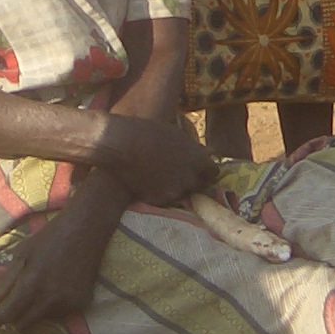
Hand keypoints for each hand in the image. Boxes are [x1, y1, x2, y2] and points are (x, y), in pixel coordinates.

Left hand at [0, 188, 120, 330]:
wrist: (85, 230)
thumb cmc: (49, 238)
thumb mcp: (21, 254)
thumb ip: (6, 281)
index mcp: (31, 284)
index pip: (8, 313)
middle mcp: (49, 299)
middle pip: (24, 324)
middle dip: (13, 319)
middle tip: (10, 309)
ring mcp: (67, 303)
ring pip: (41, 320)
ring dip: (33, 312)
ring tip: (38, 291)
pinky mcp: (81, 303)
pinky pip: (59, 314)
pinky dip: (52, 307)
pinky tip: (55, 289)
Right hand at [94, 114, 217, 208]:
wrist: (121, 146)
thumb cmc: (148, 133)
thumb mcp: (176, 135)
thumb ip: (193, 150)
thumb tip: (206, 154)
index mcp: (199, 160)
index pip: (214, 173)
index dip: (205, 171)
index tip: (198, 169)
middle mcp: (191, 178)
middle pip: (200, 186)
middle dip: (193, 180)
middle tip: (178, 173)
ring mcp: (176, 191)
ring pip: (183, 193)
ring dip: (176, 188)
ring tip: (161, 176)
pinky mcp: (160, 200)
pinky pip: (166, 199)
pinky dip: (161, 193)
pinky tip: (149, 182)